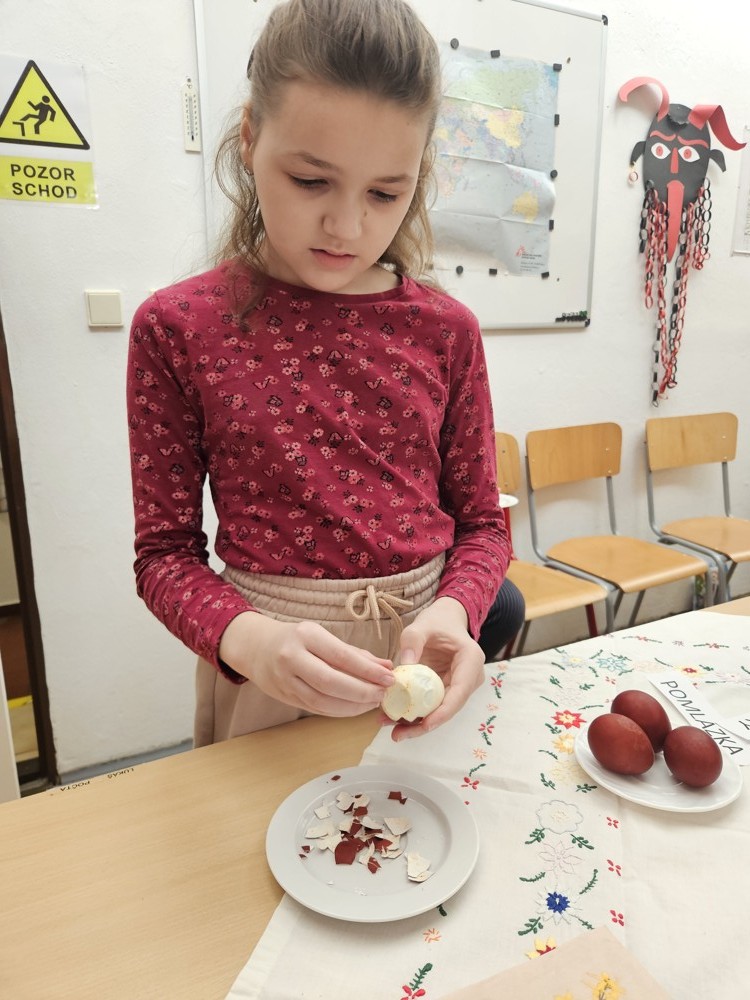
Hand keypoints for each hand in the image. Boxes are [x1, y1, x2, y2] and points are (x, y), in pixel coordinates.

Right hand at [218, 611, 393, 716]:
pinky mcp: (285, 697)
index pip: (341, 656)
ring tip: (372, 703)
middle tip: (383, 694)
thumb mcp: (323, 636)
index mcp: (305, 636)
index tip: (388, 677)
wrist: (256, 647)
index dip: (368, 670)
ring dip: (352, 706)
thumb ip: (355, 653)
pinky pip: (316, 708)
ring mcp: (285, 680)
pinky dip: (339, 711)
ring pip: (322, 701)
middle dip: (362, 691)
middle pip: (331, 682)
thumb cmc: (296, 638)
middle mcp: (292, 657)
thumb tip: (386, 667)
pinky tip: (355, 708)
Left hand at [387, 596, 484, 741]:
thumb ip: (412, 640)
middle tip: (397, 735)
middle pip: (449, 708)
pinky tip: (393, 718)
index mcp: (471, 661)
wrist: (446, 621)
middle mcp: (470, 678)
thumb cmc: (437, 622)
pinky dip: (415, 712)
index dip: (443, 713)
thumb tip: (405, 665)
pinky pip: (432, 705)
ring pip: (440, 711)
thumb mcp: (422, 625)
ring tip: (389, 728)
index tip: (424, 725)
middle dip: (424, 724)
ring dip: (416, 723)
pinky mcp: (447, 690)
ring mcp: (459, 686)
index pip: (459, 693)